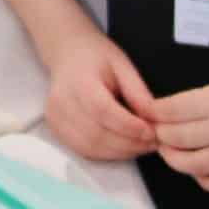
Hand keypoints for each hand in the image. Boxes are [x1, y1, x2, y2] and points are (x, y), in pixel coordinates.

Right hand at [41, 32, 158, 161]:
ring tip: (141, 146)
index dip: (129, 126)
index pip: (103, 110)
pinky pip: (83, 150)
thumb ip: (137, 93)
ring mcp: (55, 118)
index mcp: (79, 81)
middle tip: (152, 143)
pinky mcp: (55, 130)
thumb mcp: (123, 66)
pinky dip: (106, 154)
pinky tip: (123, 146)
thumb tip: (153, 120)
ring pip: (90, 147)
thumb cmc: (96, 58)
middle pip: (96, 134)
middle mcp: (62, 102)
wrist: (67, 54)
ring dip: (120, 152)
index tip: (151, 131)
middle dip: (129, 144)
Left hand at [150, 57, 208, 195]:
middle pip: (177, 139)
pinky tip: (201, 171)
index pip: (172, 111)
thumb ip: (205, 99)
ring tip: (171, 151)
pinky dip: (205, 181)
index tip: (148, 112)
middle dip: (159, 135)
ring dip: (175, 159)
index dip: (154, 113)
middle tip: (156, 131)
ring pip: (194, 166)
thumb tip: (175, 112)